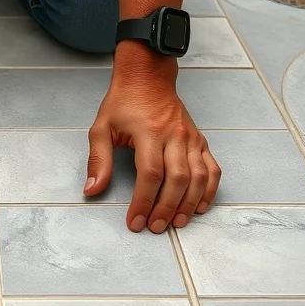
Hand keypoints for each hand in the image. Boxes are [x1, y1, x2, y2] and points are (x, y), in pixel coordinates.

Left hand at [84, 45, 220, 232]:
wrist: (148, 78)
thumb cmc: (123, 104)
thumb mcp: (101, 128)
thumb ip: (98, 160)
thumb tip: (92, 190)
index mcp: (149, 132)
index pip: (150, 174)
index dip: (143, 201)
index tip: (135, 221)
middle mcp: (175, 135)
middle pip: (178, 179)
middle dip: (167, 208)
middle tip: (155, 227)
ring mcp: (191, 138)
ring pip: (199, 176)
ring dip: (189, 204)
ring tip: (177, 224)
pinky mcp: (200, 140)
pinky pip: (212, 168)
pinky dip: (209, 190)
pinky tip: (200, 206)